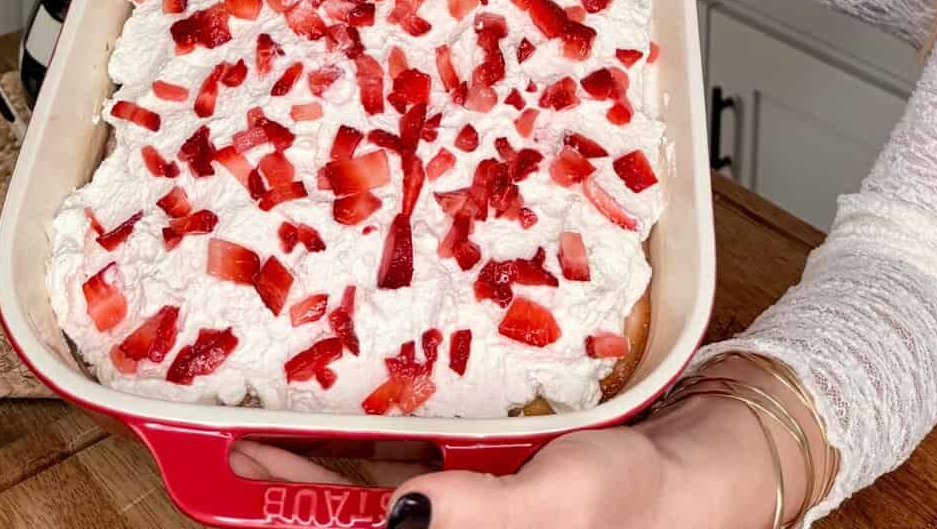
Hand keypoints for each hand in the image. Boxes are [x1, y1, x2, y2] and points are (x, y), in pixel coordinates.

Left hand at [232, 390, 782, 528]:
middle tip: (240, 446)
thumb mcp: (563, 504)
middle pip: (355, 528)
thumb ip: (480, 517)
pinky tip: (345, 419)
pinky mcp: (476, 498)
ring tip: (270, 429)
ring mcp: (462, 524)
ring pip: (373, 506)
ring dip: (323, 473)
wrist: (696, 476)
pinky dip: (374, 453)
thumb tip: (396, 520)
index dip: (302, 521)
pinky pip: (409, 478)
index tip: (246, 479)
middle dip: (297, 494)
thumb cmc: (640, 504)